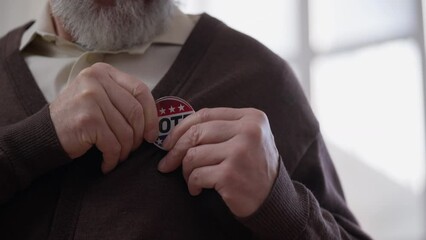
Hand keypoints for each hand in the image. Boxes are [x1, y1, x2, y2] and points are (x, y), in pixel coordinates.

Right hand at [50, 63, 157, 172]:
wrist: (44, 134)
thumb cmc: (78, 117)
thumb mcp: (99, 97)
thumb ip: (123, 98)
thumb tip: (156, 119)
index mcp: (103, 72)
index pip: (140, 90)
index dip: (152, 115)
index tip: (151, 133)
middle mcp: (96, 80)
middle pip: (136, 112)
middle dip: (138, 136)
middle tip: (133, 148)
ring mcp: (91, 98)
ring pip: (126, 132)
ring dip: (125, 151)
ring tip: (117, 156)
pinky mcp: (87, 120)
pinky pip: (113, 144)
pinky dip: (113, 159)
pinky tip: (107, 164)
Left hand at [158, 108, 278, 216]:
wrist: (274, 201)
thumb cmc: (255, 168)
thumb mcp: (249, 139)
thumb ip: (223, 129)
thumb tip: (179, 132)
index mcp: (252, 118)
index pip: (207, 114)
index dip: (182, 127)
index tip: (169, 142)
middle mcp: (248, 131)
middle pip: (197, 133)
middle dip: (176, 150)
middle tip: (167, 164)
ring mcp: (240, 152)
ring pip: (193, 155)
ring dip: (186, 170)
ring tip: (192, 179)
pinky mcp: (231, 174)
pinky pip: (197, 175)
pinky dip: (192, 184)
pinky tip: (198, 189)